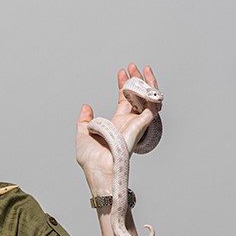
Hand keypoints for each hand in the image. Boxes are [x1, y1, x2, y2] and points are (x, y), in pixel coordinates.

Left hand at [76, 63, 161, 191]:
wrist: (99, 169)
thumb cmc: (92, 160)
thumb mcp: (83, 134)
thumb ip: (84, 120)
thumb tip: (86, 107)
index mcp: (117, 124)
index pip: (125, 100)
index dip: (123, 85)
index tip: (120, 72)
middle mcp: (129, 123)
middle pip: (138, 97)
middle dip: (136, 80)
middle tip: (132, 66)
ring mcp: (137, 124)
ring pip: (149, 100)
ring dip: (147, 83)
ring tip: (141, 69)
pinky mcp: (141, 126)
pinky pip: (152, 106)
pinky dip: (151, 93)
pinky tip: (146, 80)